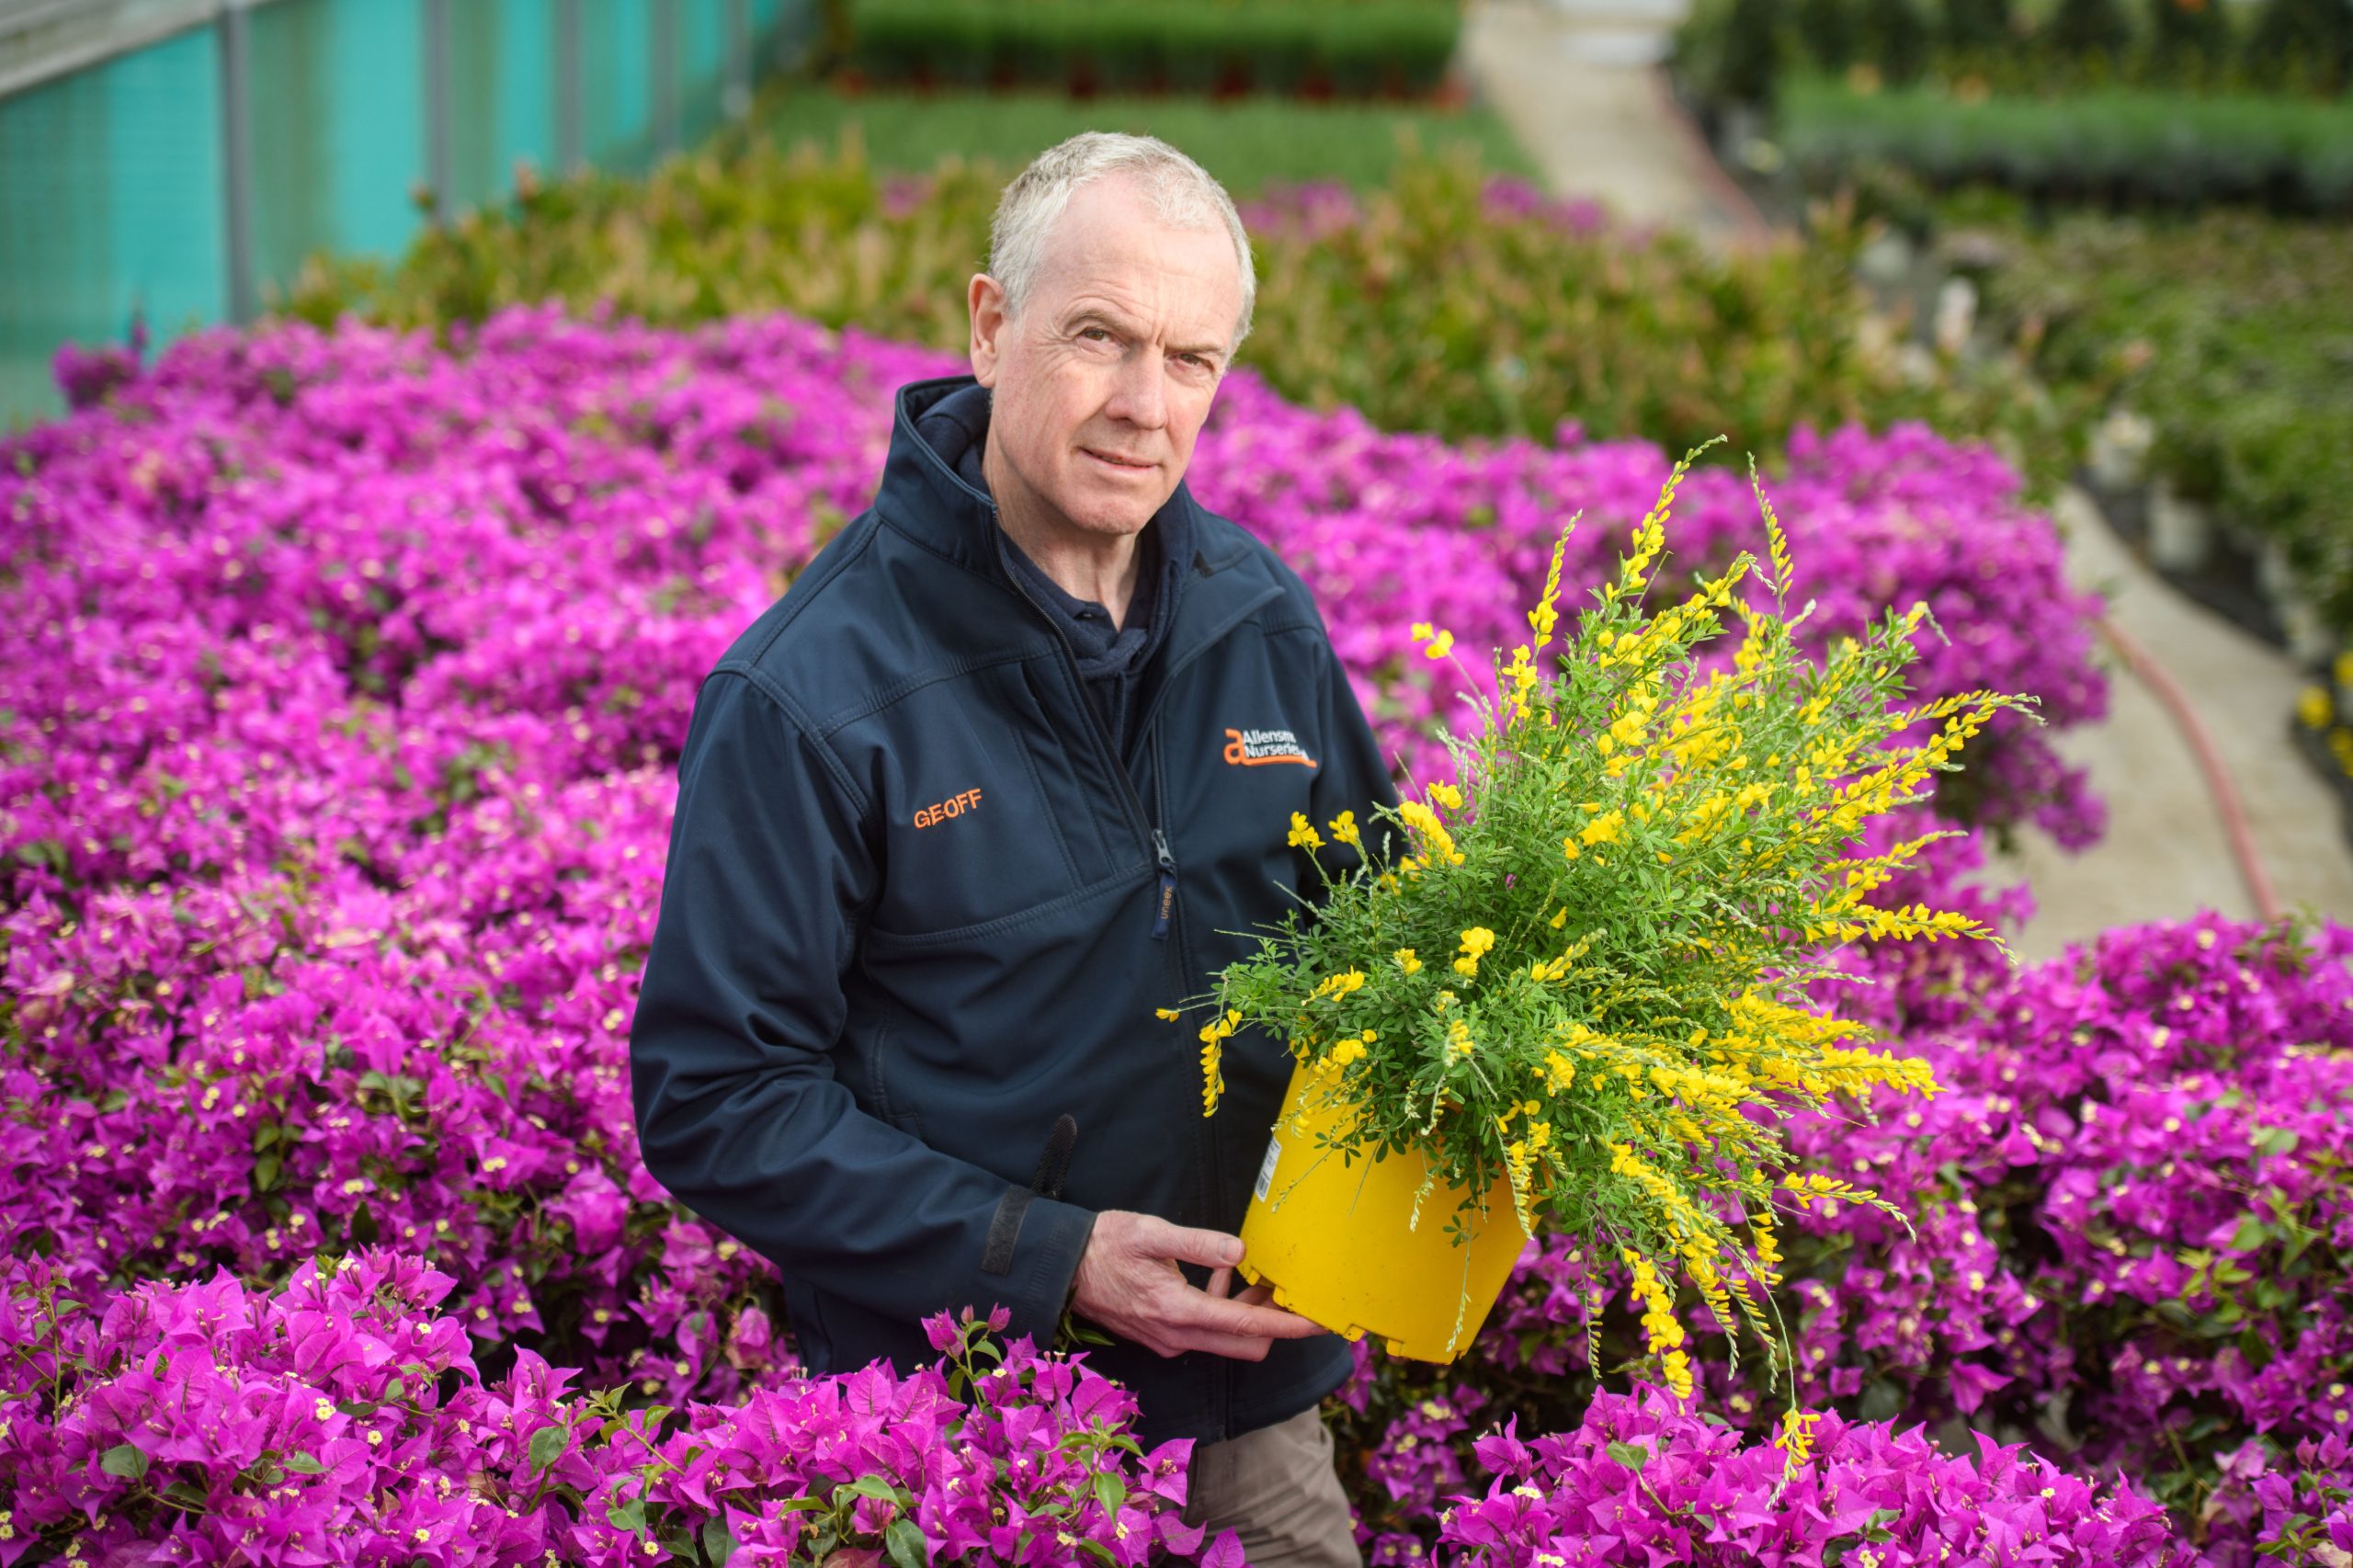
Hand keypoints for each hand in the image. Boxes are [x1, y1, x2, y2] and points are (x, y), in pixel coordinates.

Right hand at [1069, 1210, 1330, 1360]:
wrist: (1062, 1269)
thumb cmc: (1105, 1245)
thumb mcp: (1151, 1234)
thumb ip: (1199, 1244)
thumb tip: (1241, 1252)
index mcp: (1179, 1311)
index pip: (1247, 1328)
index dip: (1288, 1326)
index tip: (1319, 1322)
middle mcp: (1177, 1336)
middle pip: (1245, 1345)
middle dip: (1273, 1323)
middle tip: (1287, 1289)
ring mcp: (1169, 1341)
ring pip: (1226, 1340)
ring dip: (1246, 1314)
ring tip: (1257, 1277)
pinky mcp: (1162, 1337)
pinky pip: (1206, 1333)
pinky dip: (1222, 1311)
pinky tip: (1220, 1277)